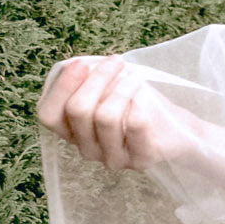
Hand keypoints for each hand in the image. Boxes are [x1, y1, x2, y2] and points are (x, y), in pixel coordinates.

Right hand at [35, 55, 197, 171]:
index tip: (83, 63)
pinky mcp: (139, 161)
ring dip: (121, 88)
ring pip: (105, 117)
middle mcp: (87, 149)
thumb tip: (77, 66)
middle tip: (116, 62)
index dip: (61, 86)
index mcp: (72, 132)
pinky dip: (138, 100)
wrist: (176, 127)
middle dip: (98, 78)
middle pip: (78, 110)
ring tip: (134, 78)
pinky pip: (135, 126)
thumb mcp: (107, 88)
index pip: (48, 114)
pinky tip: (143, 94)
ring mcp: (112, 159)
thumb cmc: (137, 103)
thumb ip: (87, 79)